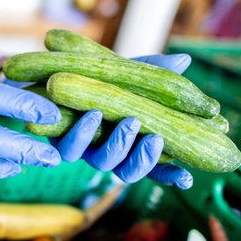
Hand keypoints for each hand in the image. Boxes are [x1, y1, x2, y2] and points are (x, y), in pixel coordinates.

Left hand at [52, 53, 193, 189]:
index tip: (186, 179)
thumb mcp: (126, 75)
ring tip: (128, 121)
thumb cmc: (97, 80)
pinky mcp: (59, 142)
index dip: (170, 176)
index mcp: (130, 142)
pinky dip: (81, 135)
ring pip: (102, 163)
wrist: (54, 78)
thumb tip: (183, 61)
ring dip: (116, 145)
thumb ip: (151, 72)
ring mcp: (85, 150)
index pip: (154, 167)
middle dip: (143, 159)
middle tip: (154, 137)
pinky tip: (92, 115)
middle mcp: (108, 152)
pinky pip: (68, 149)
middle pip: (129, 171)